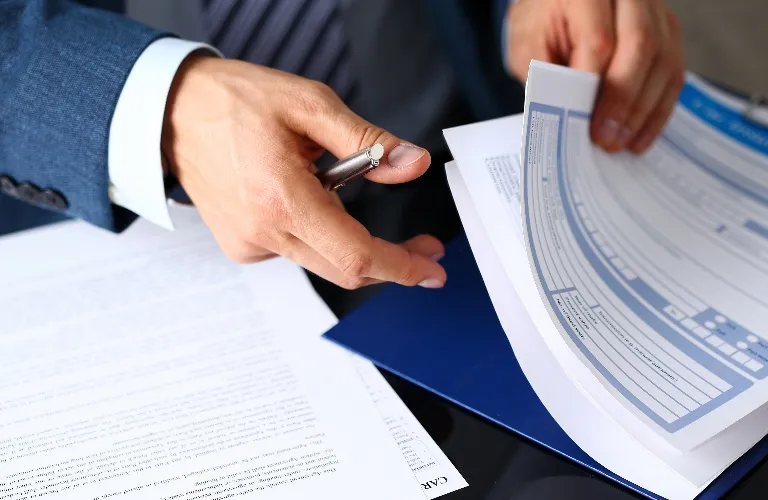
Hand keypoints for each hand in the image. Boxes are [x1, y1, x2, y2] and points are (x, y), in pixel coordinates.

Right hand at [161, 56, 445, 289]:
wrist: (173, 113)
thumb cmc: (236, 102)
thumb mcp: (310, 104)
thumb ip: (368, 141)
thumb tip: (413, 165)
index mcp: (281, 198)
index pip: (355, 254)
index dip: (401, 267)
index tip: (431, 270)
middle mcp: (262, 233)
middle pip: (345, 269)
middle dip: (390, 262)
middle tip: (421, 246)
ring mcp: (248, 245)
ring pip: (322, 260)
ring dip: (348, 236)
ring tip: (323, 178)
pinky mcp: (241, 247)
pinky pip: (296, 250)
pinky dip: (316, 231)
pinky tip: (297, 194)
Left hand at [504, 0, 683, 152]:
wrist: (559, 5)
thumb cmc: (542, 26)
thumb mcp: (527, 47)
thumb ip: (544, 75)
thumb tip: (566, 118)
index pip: (599, 40)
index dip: (594, 87)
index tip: (584, 123)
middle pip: (641, 46)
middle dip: (624, 101)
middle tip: (606, 139)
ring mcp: (654, 11)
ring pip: (664, 60)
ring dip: (644, 110)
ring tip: (622, 143)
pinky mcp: (668, 31)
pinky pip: (673, 72)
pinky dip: (657, 109)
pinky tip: (639, 135)